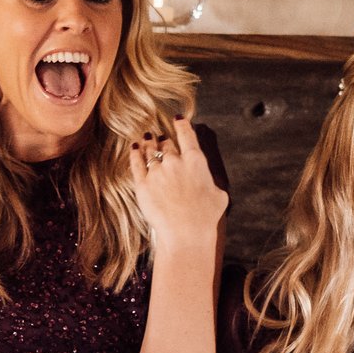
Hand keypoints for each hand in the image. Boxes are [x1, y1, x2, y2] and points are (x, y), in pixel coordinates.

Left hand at [126, 117, 225, 251]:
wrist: (185, 233)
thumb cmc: (206, 217)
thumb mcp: (219, 194)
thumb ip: (210, 180)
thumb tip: (206, 180)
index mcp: (195, 161)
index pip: (187, 134)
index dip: (181, 124)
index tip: (178, 118)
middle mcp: (175, 161)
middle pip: (166, 144)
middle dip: (164, 141)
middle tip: (161, 139)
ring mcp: (157, 172)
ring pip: (150, 151)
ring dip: (148, 143)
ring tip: (146, 139)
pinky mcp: (142, 184)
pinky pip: (136, 163)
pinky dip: (135, 153)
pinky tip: (134, 147)